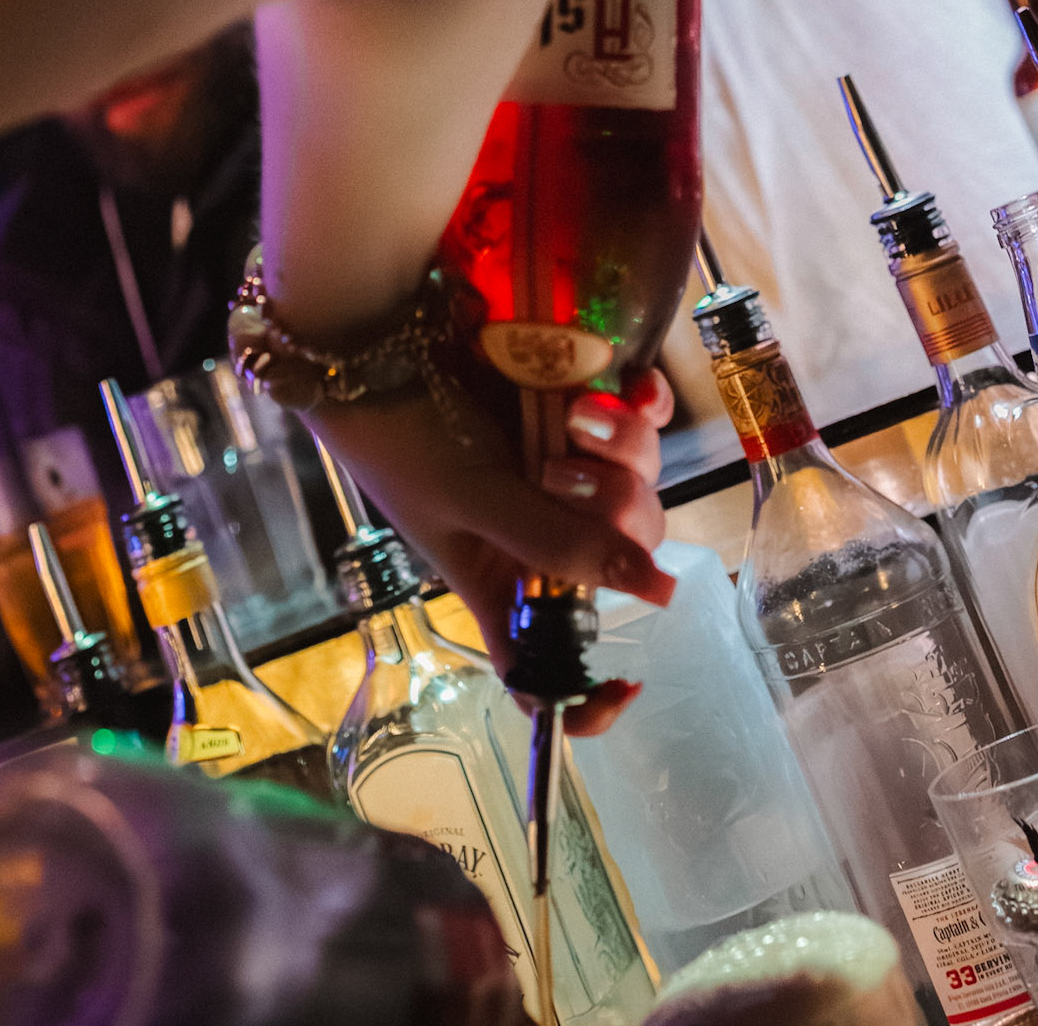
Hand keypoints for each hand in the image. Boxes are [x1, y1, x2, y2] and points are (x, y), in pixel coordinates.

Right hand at [306, 366, 674, 737]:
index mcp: (508, 581)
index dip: (588, 694)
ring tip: (575, 412)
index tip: (626, 681)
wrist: (383, 343)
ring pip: (639, 483)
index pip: (550, 664)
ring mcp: (569, 470)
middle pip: (622, 553)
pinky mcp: (579, 410)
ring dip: (624, 449)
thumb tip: (654, 591)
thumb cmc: (400, 438)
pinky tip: (633, 387)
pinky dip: (645, 407)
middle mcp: (545, 532)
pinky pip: (642, 422)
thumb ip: (555, 544)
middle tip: (562, 469)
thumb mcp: (468, 501)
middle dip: (612, 512)